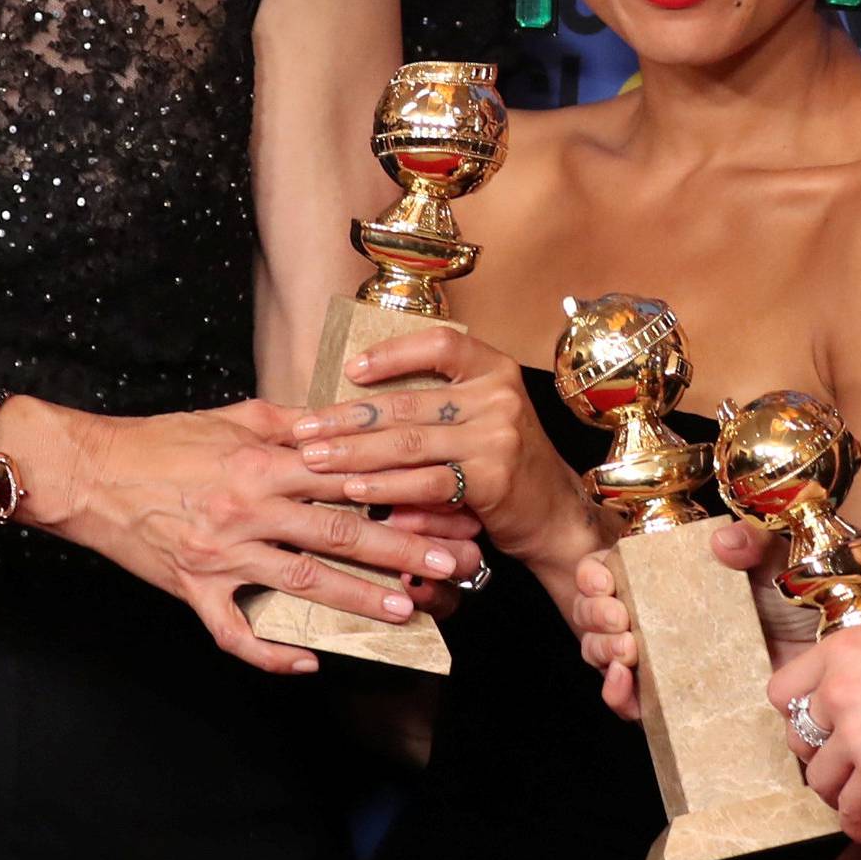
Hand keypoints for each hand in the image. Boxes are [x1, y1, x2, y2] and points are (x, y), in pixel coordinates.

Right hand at [47, 400, 481, 673]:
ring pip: (301, 583)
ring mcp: (221, 554)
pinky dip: (271, 652)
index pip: (347, 478)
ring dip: (356, 601)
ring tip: (402, 613)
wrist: (89, 473)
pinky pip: (235, 631)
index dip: (399, 492)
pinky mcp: (193, 588)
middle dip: (399, 553)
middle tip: (448, 567)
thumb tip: (343, 420)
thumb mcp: (231, 416)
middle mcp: (248, 507)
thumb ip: (291, 421)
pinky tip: (308, 661)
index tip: (442, 505)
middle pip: (338, 534)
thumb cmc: (161, 440)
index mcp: (263, 461)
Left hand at [292, 327, 593, 575]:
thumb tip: (356, 404)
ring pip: (409, 442)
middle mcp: (499, 395)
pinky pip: (426, 481)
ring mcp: (498, 436)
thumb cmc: (506, 463)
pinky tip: (354, 490)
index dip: (392, 354)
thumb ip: (437, 406)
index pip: (440, 344)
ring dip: (354, 453)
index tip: (349, 370)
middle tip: (304, 429)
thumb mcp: (482, 418)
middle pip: (409, 402)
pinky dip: (385, 486)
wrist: (555, 515)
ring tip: (315, 459)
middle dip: (348, 418)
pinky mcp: (493, 478)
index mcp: (495, 369)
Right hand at [572, 508, 811, 720]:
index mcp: (667, 575)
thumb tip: (721, 544)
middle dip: (595, 616)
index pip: (609, 568)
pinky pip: (632, 702)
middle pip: (596, 612)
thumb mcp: (776, 557)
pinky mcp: (677, 698)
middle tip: (622, 622)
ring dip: (601, 653)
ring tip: (626, 653)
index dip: (594, 574)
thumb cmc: (800, 597)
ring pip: (603, 655)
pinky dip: (618, 696)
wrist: (829, 655)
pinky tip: (625, 685)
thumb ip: (752, 540)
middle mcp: (656, 615)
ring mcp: (663, 658)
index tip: (606, 583)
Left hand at [765, 586, 860, 839]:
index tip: (821, 726)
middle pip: (798, 735)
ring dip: (836, 791)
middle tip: (840, 765)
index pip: (785, 687)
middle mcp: (840, 684)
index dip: (801, 711)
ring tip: (855, 799)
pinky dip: (857, 820)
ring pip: (820, 776)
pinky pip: (850, 806)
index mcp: (849, 646)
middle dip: (818, 754)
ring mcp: (855, 728)